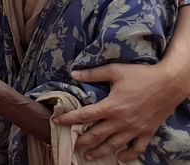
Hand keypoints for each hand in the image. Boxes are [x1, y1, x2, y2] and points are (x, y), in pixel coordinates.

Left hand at [53, 63, 183, 160]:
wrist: (169, 83)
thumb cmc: (142, 75)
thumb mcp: (115, 71)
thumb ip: (93, 74)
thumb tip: (73, 73)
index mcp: (111, 106)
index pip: (85, 115)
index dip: (69, 119)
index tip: (57, 122)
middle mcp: (121, 121)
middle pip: (97, 135)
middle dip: (83, 141)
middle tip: (73, 145)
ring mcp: (135, 129)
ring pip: (114, 145)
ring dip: (100, 152)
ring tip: (89, 156)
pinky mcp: (147, 132)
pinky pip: (137, 149)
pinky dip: (128, 155)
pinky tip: (120, 158)